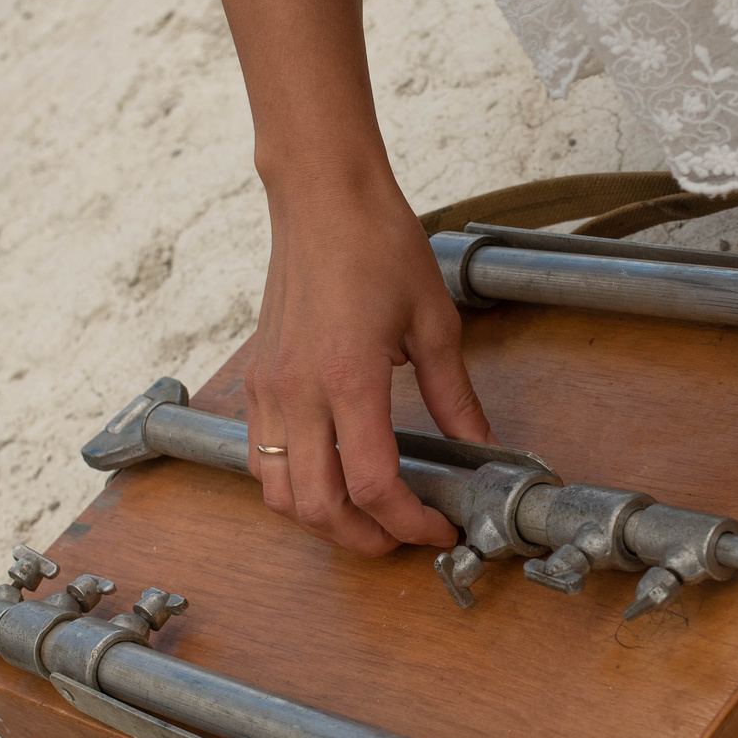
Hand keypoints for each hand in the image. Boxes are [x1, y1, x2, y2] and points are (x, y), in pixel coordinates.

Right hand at [246, 175, 493, 555]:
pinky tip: (328, 478)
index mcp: (349, 378)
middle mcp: (299, 392)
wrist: (322, 198)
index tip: (439, 529)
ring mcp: (269, 389)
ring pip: (280, 495)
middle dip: (365, 539)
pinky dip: (292, 488)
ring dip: (323, 521)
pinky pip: (260, 461)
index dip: (410, 523)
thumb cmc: (376, 243)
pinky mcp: (256, 381)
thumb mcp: (434, 323)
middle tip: (404, 537)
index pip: (373, 484)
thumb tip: (480, 447)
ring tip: (366, 518)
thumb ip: (455, 397)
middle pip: (318, 507)